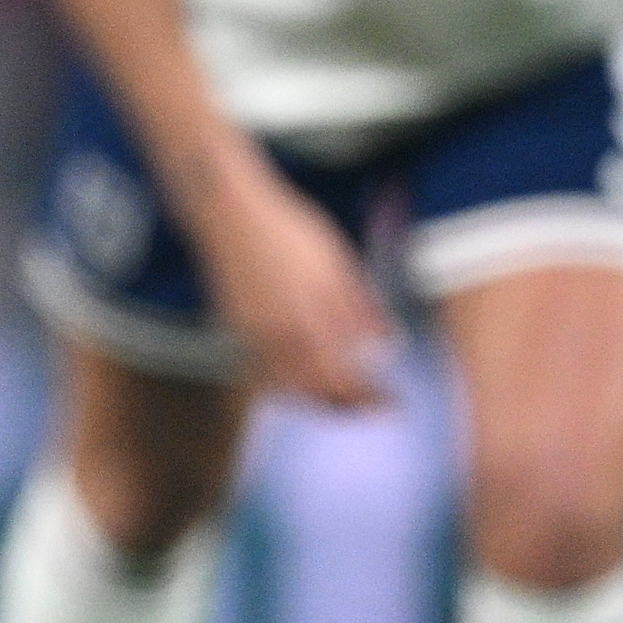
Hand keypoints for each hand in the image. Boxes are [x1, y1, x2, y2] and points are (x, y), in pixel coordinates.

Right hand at [198, 153, 392, 409]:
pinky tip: (302, 378)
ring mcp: (255, 338)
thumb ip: (360, 309)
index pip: (345, 381)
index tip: (393, 403)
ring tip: (341, 400)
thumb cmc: (288, 231)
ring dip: (317, 402)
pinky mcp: (238, 331)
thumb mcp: (336, 264)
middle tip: (372, 408)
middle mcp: (280, 340)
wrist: (228, 214)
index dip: (370, 398)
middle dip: (347, 407)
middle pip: (316, 394)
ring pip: (288, 390)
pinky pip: (264, 375)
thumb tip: (389, 344)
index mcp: (309, 323)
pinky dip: (288, 387)